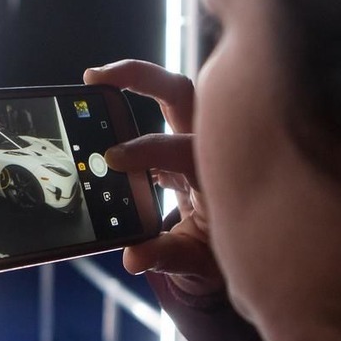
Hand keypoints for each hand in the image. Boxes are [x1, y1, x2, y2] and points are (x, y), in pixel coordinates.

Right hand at [84, 59, 223, 297]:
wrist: (243, 249)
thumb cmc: (221, 254)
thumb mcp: (196, 263)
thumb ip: (165, 256)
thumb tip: (133, 257)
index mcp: (218, 177)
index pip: (181, 150)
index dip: (147, 151)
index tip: (113, 158)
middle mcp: (211, 149)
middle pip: (183, 96)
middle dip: (142, 78)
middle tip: (97, 77)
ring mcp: (196, 143)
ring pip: (175, 94)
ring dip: (138, 79)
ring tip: (97, 77)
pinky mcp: (181, 146)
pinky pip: (163, 111)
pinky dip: (135, 98)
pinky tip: (104, 98)